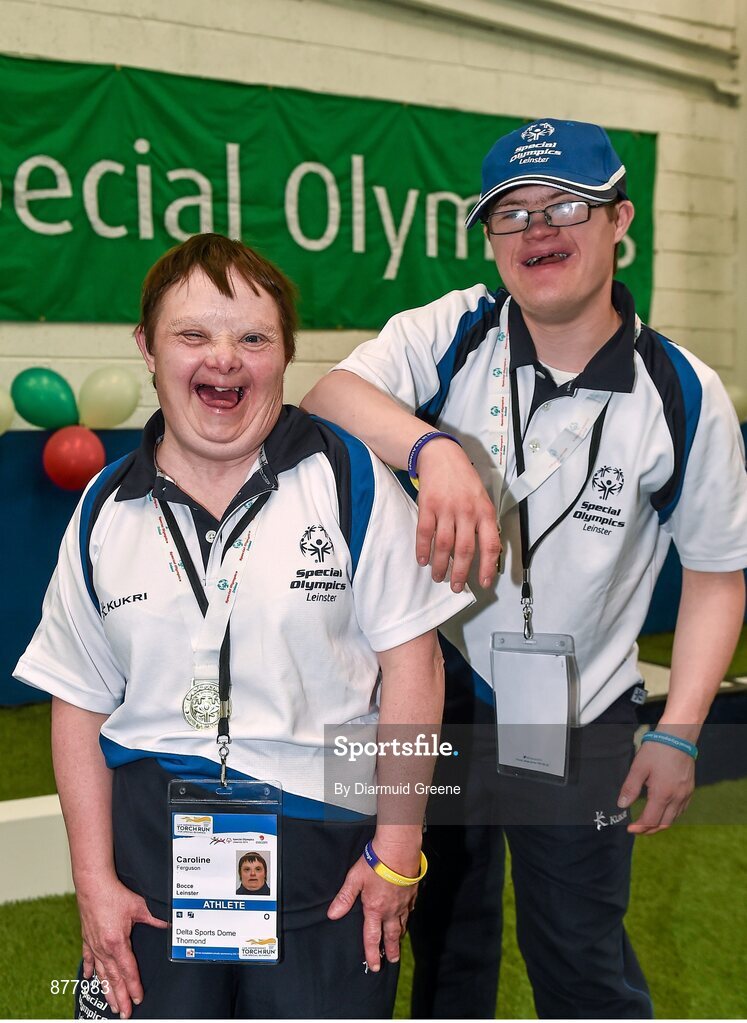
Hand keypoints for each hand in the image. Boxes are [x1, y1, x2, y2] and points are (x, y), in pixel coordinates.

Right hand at [76, 875, 167, 1017]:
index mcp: (117, 942)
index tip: (138, 999)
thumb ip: (155, 918)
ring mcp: (94, 944)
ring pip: (101, 973)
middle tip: (124, 1014)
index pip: (128, 970)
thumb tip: (171, 923)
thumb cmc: (114, 894)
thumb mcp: (139, 906)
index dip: (134, 986)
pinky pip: (88, 958)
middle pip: (114, 978)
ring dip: (106, 990)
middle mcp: (104, 948)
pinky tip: (89, 979)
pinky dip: (90, 970)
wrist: (92, 884)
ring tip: (111, 1005)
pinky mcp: (87, 938)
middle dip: (120, 997)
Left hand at [327, 856, 418, 970]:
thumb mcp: (355, 879)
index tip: (374, 966)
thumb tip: (332, 915)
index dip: (372, 953)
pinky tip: (407, 916)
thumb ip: (344, 898)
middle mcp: (390, 910)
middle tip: (393, 960)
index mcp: (375, 909)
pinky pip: (410, 910)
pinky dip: (408, 916)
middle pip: (391, 935)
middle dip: (391, 950)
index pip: (372, 937)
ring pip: (403, 924)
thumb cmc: (376, 863)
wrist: (398, 850)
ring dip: (400, 936)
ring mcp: (403, 902)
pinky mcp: (412, 893)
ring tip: (399, 943)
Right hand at [415, 439, 500, 591]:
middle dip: (461, 573)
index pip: (490, 545)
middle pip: (464, 550)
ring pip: (444, 545)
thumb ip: (484, 523)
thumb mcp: (482, 499)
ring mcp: (446, 509)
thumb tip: (486, 552)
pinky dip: (423, 550)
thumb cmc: (464, 480)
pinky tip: (423, 560)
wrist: (442, 456)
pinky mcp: (428, 506)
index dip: (488, 567)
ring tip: (439, 577)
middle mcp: (467, 511)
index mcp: (485, 512)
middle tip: (457, 587)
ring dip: (441, 565)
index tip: (484, 583)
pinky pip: (425, 533)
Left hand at [617, 742, 695, 834]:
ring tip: (648, 823)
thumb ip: (630, 788)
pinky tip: (663, 811)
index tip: (629, 829)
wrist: (678, 737)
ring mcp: (685, 794)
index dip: (639, 828)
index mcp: (662, 794)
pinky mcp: (690, 789)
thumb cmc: (656, 750)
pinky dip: (671, 816)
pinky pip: (681, 810)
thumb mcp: (638, 767)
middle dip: (649, 830)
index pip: (650, 820)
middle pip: (663, 824)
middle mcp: (676, 798)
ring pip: (674, 819)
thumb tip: (621, 805)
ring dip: (660, 824)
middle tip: (637, 830)